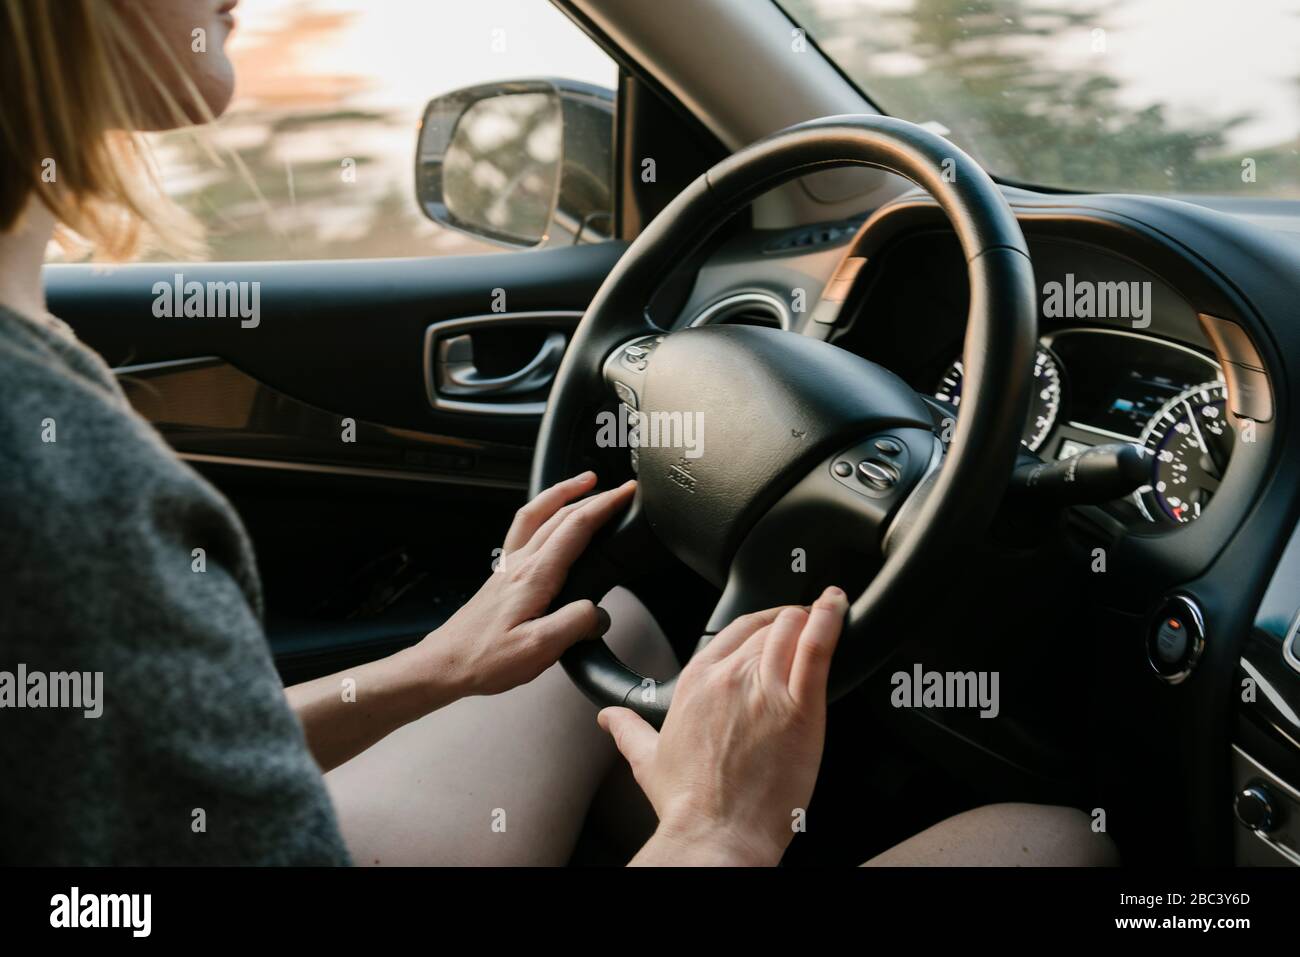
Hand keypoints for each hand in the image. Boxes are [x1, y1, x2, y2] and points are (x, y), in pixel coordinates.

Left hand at [415, 472, 635, 699]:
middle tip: (618, 489)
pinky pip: (523, 528)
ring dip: (562, 492)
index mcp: (535, 576)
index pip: (576, 527)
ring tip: (584, 483)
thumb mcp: (539, 649)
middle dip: (593, 495)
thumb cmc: (485, 659)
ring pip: (536, 513)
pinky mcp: (501, 575)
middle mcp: (520, 563)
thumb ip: (575, 624)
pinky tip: (547, 519)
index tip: (627, 494)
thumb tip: (599, 612)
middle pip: (559, 513)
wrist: (445, 663)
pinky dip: (542, 511)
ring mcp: (508, 566)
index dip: (605, 506)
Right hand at [599, 587, 847, 865]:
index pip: (734, 629)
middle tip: (806, 626)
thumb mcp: (647, 760)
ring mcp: (764, 689)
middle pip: (767, 627)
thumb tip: (609, 718)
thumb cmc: (688, 804)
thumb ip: (628, 730)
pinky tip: (836, 608)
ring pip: (791, 630)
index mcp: (696, 682)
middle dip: (789, 623)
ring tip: (828, 613)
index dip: (760, 621)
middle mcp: (728, 677)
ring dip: (811, 618)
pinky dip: (829, 621)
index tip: (773, 622)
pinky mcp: (800, 707)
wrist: (716, 833)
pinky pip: (817, 648)